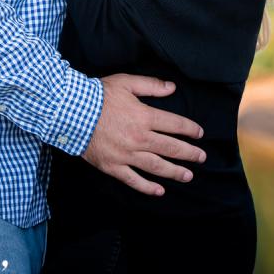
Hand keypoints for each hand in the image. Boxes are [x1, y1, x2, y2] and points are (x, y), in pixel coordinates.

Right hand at [81, 74, 206, 196]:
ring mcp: (127, 155)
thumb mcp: (126, 83)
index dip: (190, 129)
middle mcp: (139, 138)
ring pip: (157, 167)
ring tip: (188, 176)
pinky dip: (148, 187)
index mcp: (144, 117)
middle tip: (202, 157)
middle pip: (171, 148)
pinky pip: (134, 180)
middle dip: (189, 153)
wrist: (70, 113)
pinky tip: (159, 191)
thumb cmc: (98, 96)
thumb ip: (151, 86)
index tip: (199, 134)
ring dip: (175, 172)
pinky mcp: (113, 167)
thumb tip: (172, 88)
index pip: (175, 125)